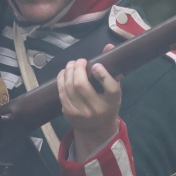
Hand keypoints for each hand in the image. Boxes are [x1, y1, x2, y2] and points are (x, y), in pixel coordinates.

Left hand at [58, 45, 120, 160]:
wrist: (96, 128)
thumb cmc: (107, 105)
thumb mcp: (114, 91)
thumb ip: (112, 69)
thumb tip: (108, 46)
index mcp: (112, 102)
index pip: (111, 88)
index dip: (103, 75)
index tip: (96, 65)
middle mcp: (97, 108)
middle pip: (82, 85)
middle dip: (78, 69)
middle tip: (80, 61)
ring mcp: (81, 112)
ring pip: (68, 87)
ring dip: (68, 71)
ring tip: (72, 64)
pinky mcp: (68, 112)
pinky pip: (61, 92)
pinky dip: (61, 79)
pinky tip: (64, 73)